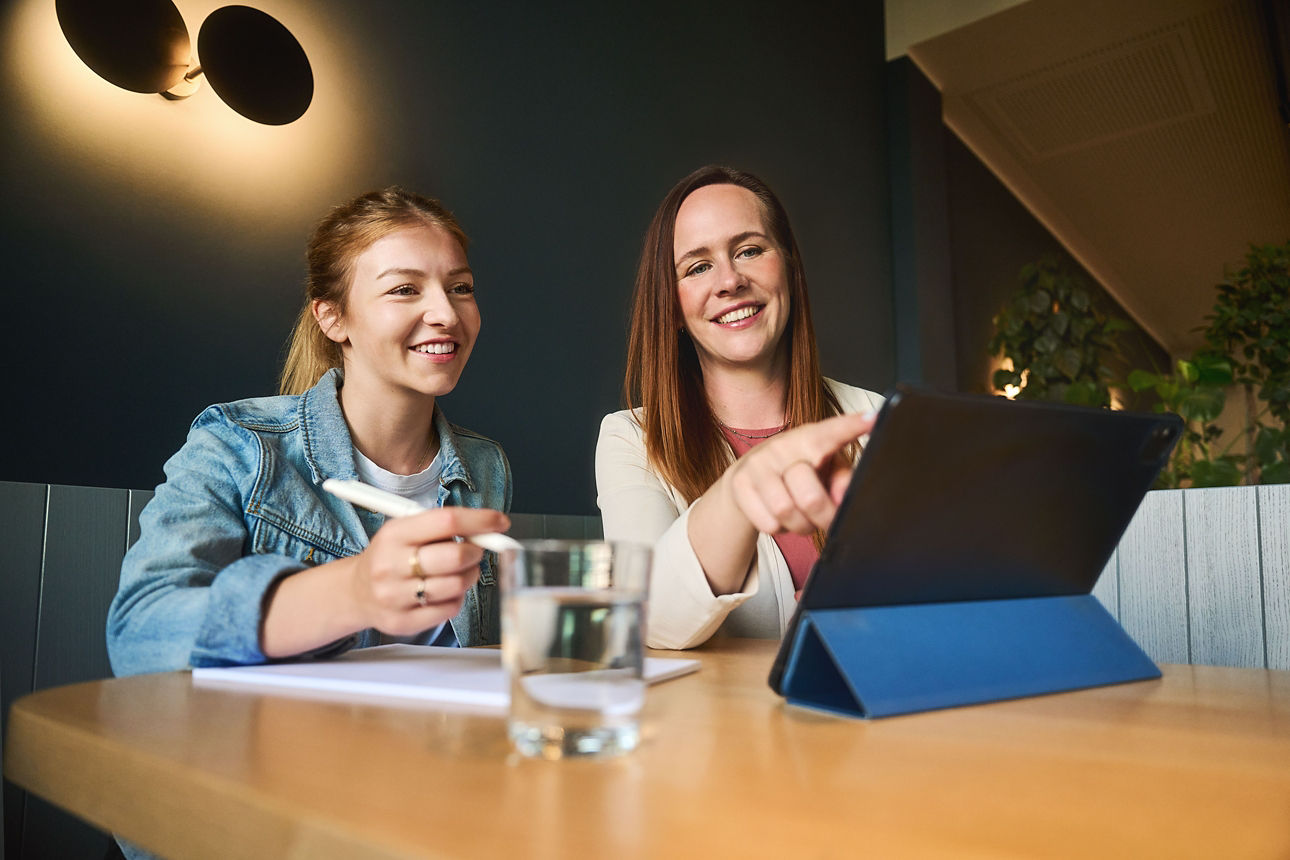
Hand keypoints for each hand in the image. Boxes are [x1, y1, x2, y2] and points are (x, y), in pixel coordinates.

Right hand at [350, 507, 509, 635]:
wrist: (356, 592)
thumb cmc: (391, 556)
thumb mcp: (405, 530)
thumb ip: (442, 527)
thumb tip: (489, 527)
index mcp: (393, 534)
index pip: (446, 521)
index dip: (480, 520)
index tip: (499, 522)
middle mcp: (390, 565)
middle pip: (454, 557)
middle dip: (475, 552)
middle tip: (474, 550)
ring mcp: (395, 597)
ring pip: (456, 585)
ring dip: (469, 575)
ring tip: (460, 570)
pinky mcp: (403, 622)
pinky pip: (449, 609)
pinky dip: (457, 597)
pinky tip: (447, 590)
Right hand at [720, 411, 874, 535]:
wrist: (749, 478)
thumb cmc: (799, 473)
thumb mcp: (826, 470)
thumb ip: (843, 481)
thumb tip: (843, 498)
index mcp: (810, 438)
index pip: (831, 433)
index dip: (852, 427)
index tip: (874, 419)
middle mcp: (781, 446)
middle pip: (810, 498)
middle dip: (823, 518)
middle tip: (825, 519)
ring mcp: (757, 464)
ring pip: (786, 513)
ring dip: (801, 525)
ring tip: (802, 517)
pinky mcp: (738, 484)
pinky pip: (767, 524)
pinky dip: (779, 529)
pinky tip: (780, 517)